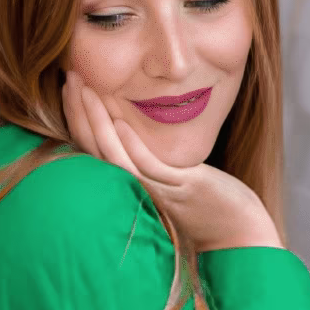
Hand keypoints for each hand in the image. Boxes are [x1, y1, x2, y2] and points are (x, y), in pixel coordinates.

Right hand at [61, 69, 279, 250]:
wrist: (240, 232)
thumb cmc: (208, 200)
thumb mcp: (173, 172)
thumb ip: (149, 153)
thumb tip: (131, 120)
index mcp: (131, 183)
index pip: (93, 149)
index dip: (78, 117)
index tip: (70, 84)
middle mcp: (137, 189)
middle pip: (94, 149)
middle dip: (78, 111)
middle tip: (69, 76)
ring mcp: (157, 191)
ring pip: (114, 156)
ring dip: (95, 121)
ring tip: (83, 89)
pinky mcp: (181, 190)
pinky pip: (148, 168)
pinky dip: (130, 146)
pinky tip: (119, 122)